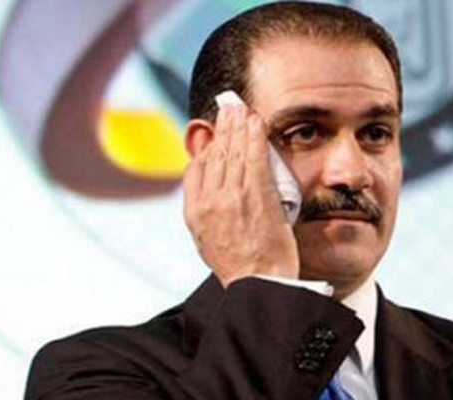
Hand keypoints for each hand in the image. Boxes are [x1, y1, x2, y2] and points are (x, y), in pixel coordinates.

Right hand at [183, 103, 299, 286]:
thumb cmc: (238, 265)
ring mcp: (232, 196)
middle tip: (229, 107)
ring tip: (241, 108)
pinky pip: (253, 156)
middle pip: (214, 153)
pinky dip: (254, 135)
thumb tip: (205, 178)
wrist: (258, 284)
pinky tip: (256, 120)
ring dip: (238, 124)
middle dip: (223, 126)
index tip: (216, 134)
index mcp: (194, 212)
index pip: (196, 168)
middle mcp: (209, 201)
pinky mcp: (256, 195)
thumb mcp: (207, 238)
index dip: (207, 146)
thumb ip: (203, 206)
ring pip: (233, 151)